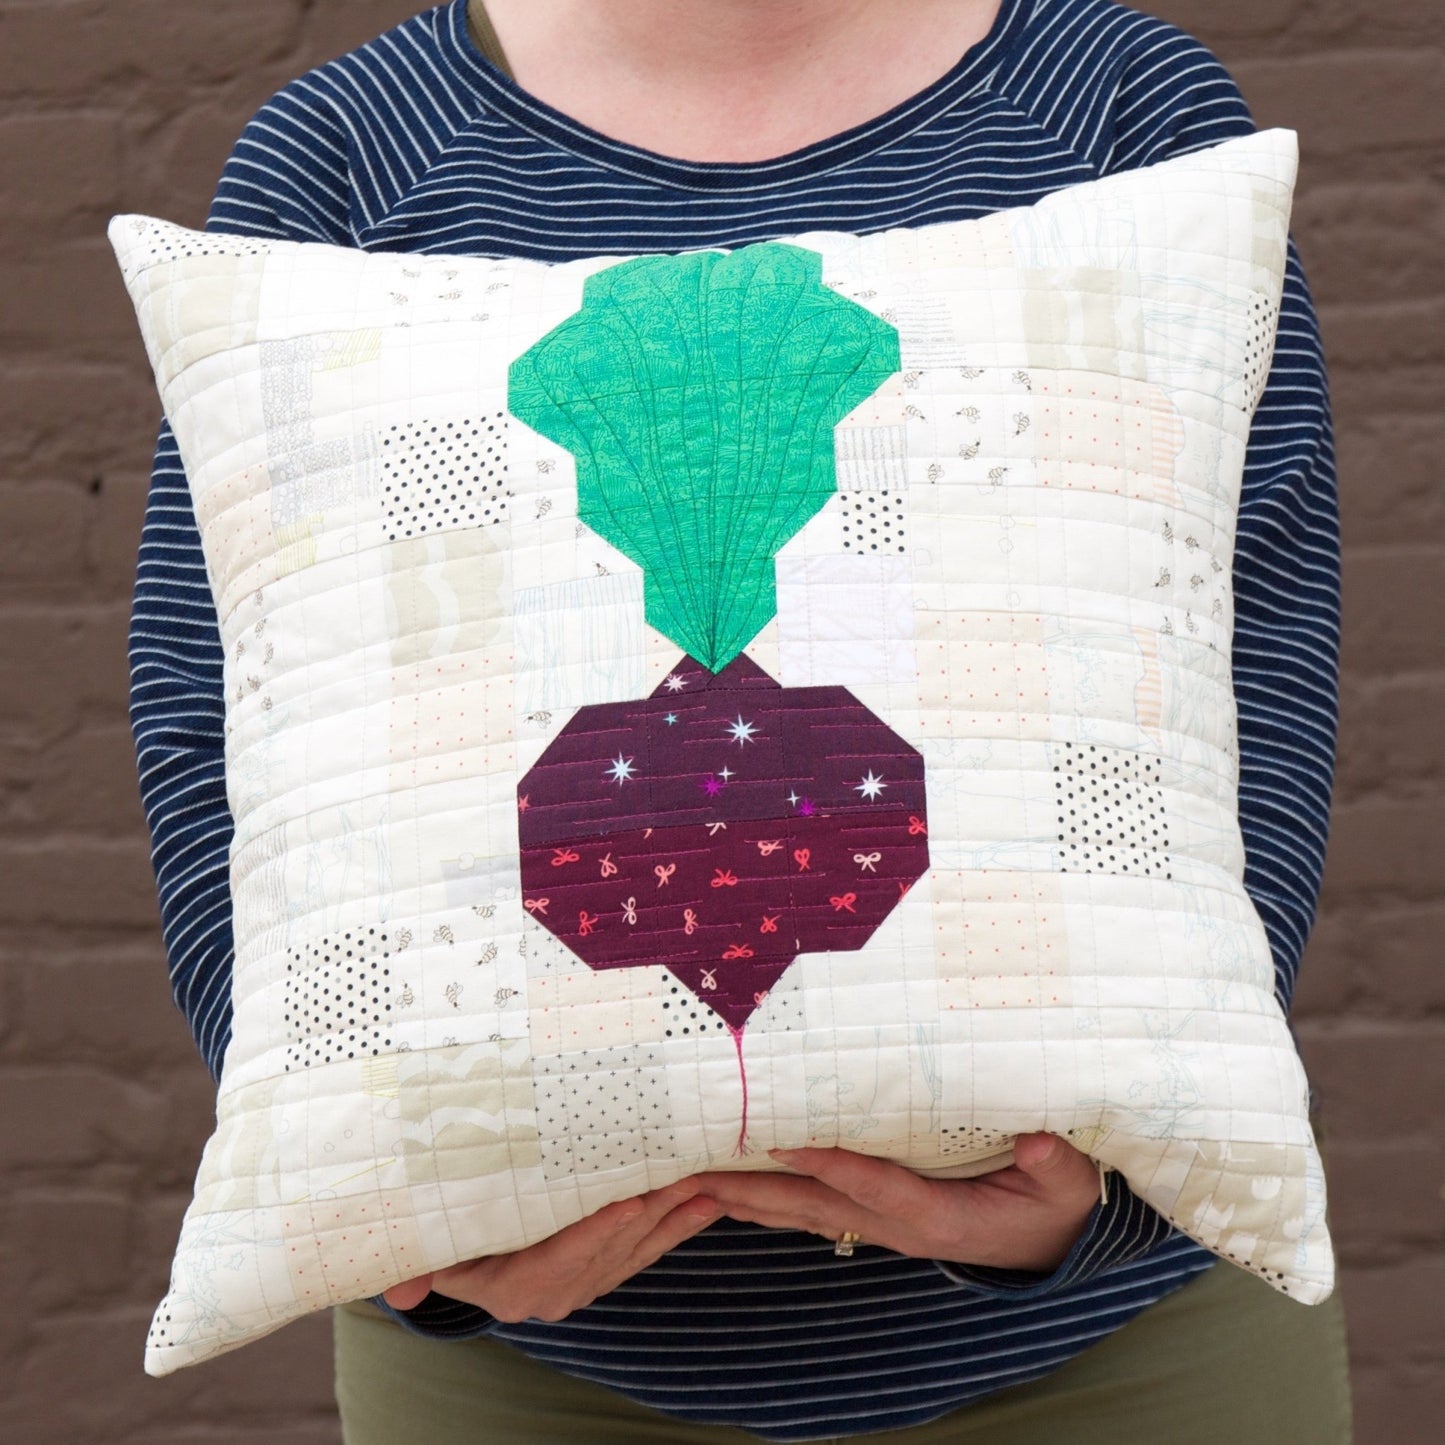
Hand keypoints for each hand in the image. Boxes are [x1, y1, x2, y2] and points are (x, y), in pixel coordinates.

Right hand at [381, 1179, 719, 1320]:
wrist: (458, 1258)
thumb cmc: (445, 1239)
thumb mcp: (430, 1249)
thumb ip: (418, 1270)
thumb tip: (398, 1295)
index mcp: (512, 1288)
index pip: (558, 1259)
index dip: (595, 1232)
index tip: (630, 1204)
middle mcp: (551, 1294)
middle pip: (607, 1252)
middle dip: (650, 1214)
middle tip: (685, 1176)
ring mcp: (581, 1286)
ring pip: (634, 1251)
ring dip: (673, 1218)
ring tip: (706, 1182)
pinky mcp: (602, 1273)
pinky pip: (646, 1251)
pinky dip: (677, 1227)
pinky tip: (707, 1203)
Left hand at [695, 1134, 1100, 1273]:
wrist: (1056, 1243)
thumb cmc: (1059, 1203)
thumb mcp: (1067, 1183)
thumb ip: (1053, 1164)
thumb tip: (1037, 1145)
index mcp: (944, 1217)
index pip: (878, 1189)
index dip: (834, 1166)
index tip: (786, 1144)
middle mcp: (903, 1226)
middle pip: (819, 1207)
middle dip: (758, 1189)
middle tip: (700, 1171)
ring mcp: (887, 1226)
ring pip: (807, 1211)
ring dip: (752, 1196)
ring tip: (696, 1178)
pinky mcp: (882, 1218)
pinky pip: (818, 1208)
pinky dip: (773, 1196)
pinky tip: (737, 1187)